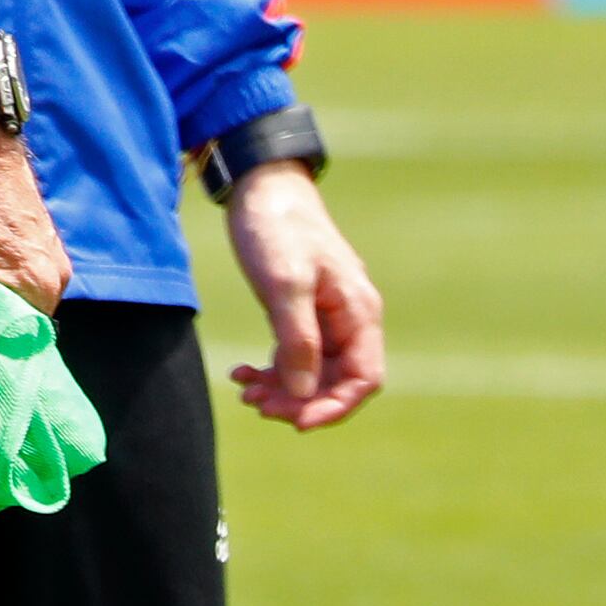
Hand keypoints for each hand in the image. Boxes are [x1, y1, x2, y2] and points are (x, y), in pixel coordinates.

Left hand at [219, 162, 384, 429]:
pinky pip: (295, 354)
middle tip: (257, 406)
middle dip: (300, 400)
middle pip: (337, 381)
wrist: (259, 184)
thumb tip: (303, 393)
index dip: (334, 407)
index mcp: (358, 311)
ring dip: (282, 389)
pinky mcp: (302, 309)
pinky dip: (271, 369)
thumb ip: (297, 339)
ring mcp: (326, 314)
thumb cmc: (275, 227)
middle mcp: (349, 317)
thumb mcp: (284, 283)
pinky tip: (241, 373)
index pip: (364, 379)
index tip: (296, 421)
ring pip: (313, 372)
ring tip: (245, 392)